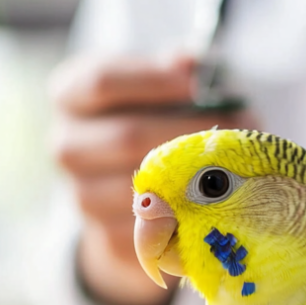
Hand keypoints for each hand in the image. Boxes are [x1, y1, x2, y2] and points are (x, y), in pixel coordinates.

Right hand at [51, 54, 255, 304]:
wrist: (128, 190)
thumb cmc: (152, 120)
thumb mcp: (156, 86)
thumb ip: (173, 73)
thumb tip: (189, 64)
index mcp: (71, 96)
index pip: (102, 82)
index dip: (153, 81)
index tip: (198, 85)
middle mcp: (67, 146)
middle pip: (126, 137)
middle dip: (188, 132)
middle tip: (237, 126)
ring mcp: (83, 196)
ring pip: (142, 188)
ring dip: (197, 178)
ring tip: (238, 166)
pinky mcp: (108, 240)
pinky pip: (154, 230)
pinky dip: (192, 217)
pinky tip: (220, 204)